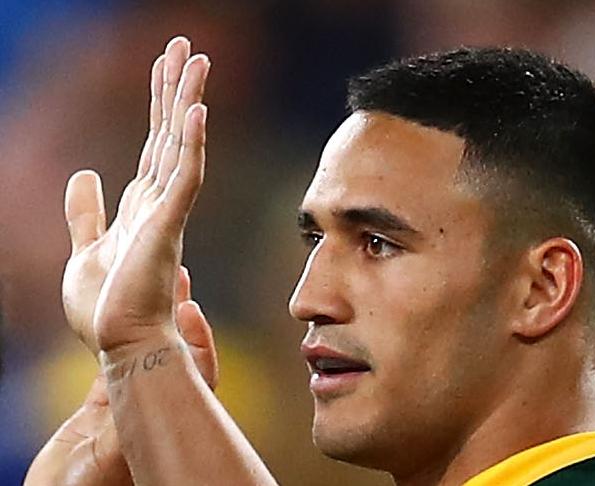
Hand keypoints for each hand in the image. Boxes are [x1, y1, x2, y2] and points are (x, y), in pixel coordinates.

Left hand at [26, 37, 215, 484]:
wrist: (123, 345)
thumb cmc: (108, 307)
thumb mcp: (86, 248)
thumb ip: (87, 212)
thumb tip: (84, 172)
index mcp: (143, 205)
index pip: (155, 143)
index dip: (161, 104)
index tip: (166, 68)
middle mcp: (160, 202)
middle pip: (170, 133)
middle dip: (178, 88)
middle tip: (187, 46)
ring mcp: (168, 212)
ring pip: (181, 146)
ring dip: (188, 102)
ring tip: (196, 61)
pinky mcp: (168, 228)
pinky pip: (184, 179)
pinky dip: (191, 146)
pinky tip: (195, 113)